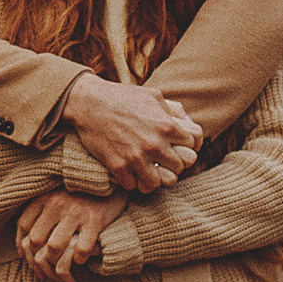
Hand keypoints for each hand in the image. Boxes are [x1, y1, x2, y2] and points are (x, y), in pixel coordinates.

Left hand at [16, 190, 123, 280]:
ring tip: (61, 269)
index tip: (27, 255)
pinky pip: (81, 249)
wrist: (110, 185)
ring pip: (54, 247)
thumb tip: (21, 249)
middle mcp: (57, 204)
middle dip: (37, 259)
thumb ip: (38, 216)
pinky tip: (80, 260)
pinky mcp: (95, 221)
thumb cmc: (79, 197)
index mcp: (45, 197)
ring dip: (56, 263)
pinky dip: (79, 259)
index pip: (23, 225)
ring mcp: (76, 212)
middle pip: (35, 239)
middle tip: (45, 269)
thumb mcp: (55, 198)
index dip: (22, 244)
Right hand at [63, 70, 200, 192]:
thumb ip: (174, 110)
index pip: (193, 144)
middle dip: (174, 163)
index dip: (189, 145)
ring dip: (154, 178)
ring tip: (149, 172)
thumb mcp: (154, 96)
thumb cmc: (122, 97)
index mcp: (167, 125)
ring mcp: (136, 157)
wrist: (89, 103)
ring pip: (158, 183)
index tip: (180, 147)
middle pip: (180, 166)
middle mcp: (155, 143)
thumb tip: (189, 124)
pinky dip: (133, 182)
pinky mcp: (118, 166)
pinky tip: (130, 173)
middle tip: (164, 161)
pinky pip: (134, 186)